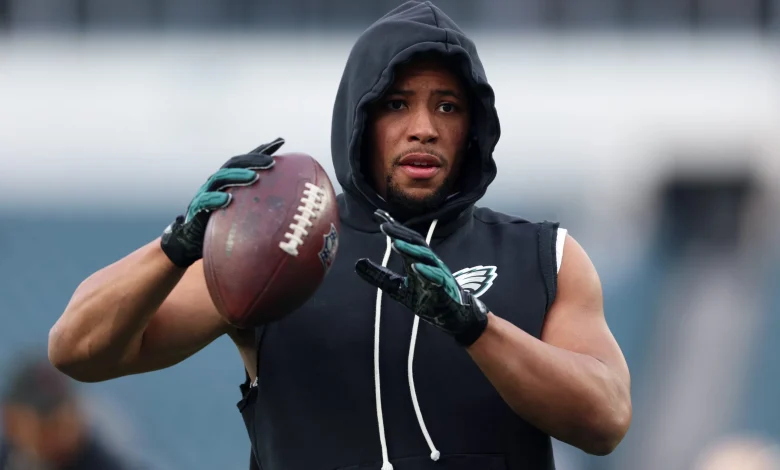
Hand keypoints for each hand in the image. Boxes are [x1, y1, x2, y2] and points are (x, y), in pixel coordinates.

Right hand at [160, 138, 284, 267]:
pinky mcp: (198, 209)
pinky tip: (227, 200)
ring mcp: (206, 193)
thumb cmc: (222, 222)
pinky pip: (206, 202)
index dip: (261, 150)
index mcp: (228, 179)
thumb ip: (257, 200)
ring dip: (238, 176)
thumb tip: (289, 201)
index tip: (280, 142)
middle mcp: (217, 182)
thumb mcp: (242, 209)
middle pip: (234, 164)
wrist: (192, 239)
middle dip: (253, 160)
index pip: (246, 160)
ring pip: (221, 179)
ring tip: (254, 177)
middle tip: (271, 162)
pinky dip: (216, 199)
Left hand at [355, 210, 488, 346]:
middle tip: (384, 224)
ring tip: (395, 243)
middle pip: (415, 242)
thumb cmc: (425, 296)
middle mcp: (428, 261)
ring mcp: (438, 273)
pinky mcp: (444, 288)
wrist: (450, 314)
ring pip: (425, 257)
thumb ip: (379, 275)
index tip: (377, 214)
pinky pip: (436, 278)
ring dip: (410, 249)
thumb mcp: (396, 287)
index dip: (393, 226)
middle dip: (400, 232)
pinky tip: (415, 267)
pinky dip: (426, 272)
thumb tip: (357, 263)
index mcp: (417, 258)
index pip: (404, 238)